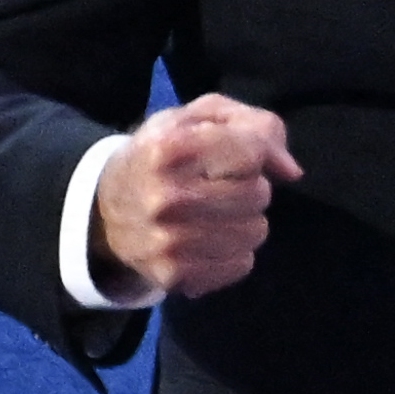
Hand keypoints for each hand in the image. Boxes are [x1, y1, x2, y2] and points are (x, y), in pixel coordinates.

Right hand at [95, 95, 295, 298]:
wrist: (104, 211)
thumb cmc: (163, 154)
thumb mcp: (198, 118)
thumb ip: (254, 126)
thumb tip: (291, 171)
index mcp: (167, 148)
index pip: (250, 151)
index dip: (254, 152)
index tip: (236, 155)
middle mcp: (165, 197)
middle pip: (257, 194)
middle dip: (250, 186)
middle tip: (222, 186)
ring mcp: (168, 241)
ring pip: (255, 232)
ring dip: (245, 221)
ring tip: (216, 213)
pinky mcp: (174, 275)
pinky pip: (241, 264)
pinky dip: (234, 252)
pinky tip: (209, 239)